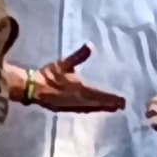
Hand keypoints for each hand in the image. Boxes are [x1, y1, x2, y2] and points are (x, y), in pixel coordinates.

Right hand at [8, 47, 126, 113]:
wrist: (33, 88)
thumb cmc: (49, 75)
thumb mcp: (64, 64)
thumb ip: (78, 56)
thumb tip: (90, 45)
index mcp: (81, 90)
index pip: (100, 95)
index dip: (112, 99)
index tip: (123, 101)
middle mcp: (79, 100)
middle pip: (98, 104)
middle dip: (110, 105)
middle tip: (122, 106)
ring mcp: (72, 106)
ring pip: (91, 108)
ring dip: (101, 109)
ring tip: (111, 109)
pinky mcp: (65, 108)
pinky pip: (82, 110)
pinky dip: (90, 110)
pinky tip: (91, 109)